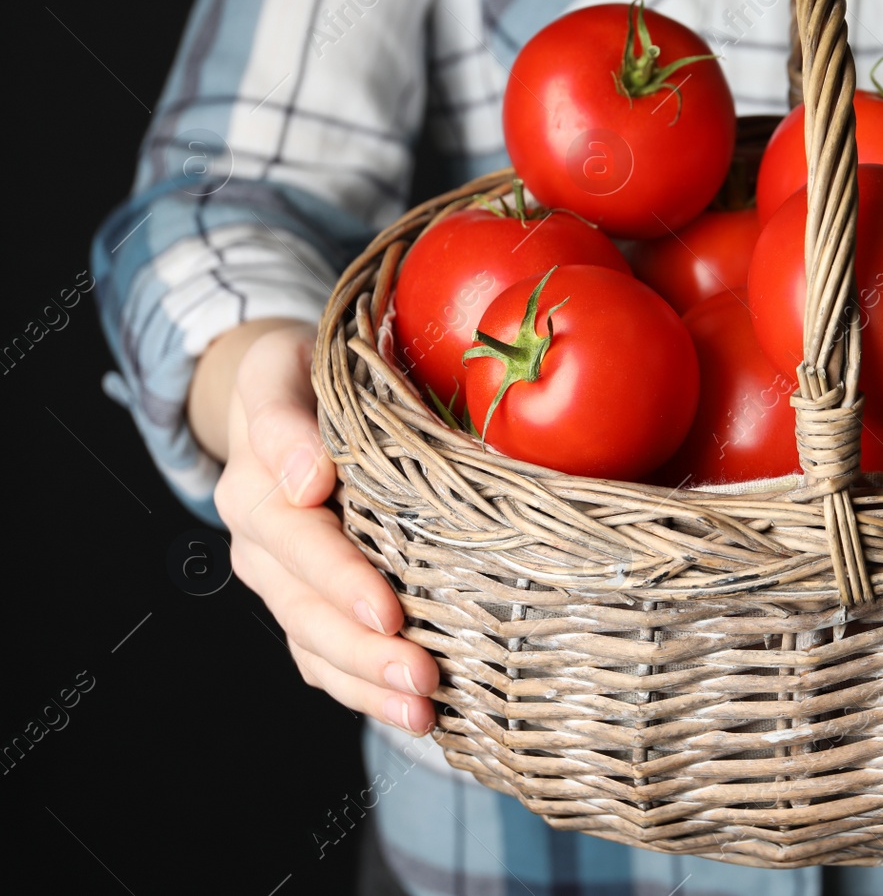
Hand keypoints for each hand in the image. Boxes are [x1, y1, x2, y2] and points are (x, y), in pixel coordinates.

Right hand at [200, 320, 438, 733]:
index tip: (386, 611)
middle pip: (306, 608)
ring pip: (314, 645)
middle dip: (363, 651)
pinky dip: (362, 691)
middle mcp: (261, 541)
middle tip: (422, 678)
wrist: (283, 398)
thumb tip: (307, 476)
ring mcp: (281, 581)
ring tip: (422, 712)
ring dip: (366, 685)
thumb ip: (285, 417)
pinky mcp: (304, 604)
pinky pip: (323, 659)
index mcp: (257, 484)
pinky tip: (411, 716)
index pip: (298, 539)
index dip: (340, 578)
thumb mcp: (284, 369)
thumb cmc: (303, 376)